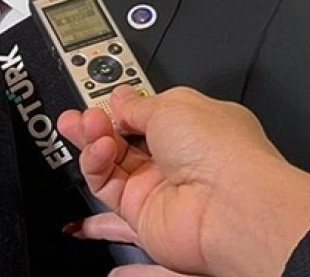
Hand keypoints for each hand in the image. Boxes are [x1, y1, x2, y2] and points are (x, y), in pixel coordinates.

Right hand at [58, 87, 309, 276]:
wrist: (229, 205)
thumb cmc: (220, 151)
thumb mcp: (171, 104)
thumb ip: (135, 104)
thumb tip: (118, 99)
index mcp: (193, 124)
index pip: (146, 112)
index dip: (121, 105)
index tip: (101, 97)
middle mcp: (176, 156)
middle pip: (124, 137)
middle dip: (98, 122)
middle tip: (80, 114)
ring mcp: (157, 184)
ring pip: (110, 160)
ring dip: (94, 139)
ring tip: (86, 125)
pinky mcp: (139, 211)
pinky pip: (105, 184)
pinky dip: (96, 163)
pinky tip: (99, 148)